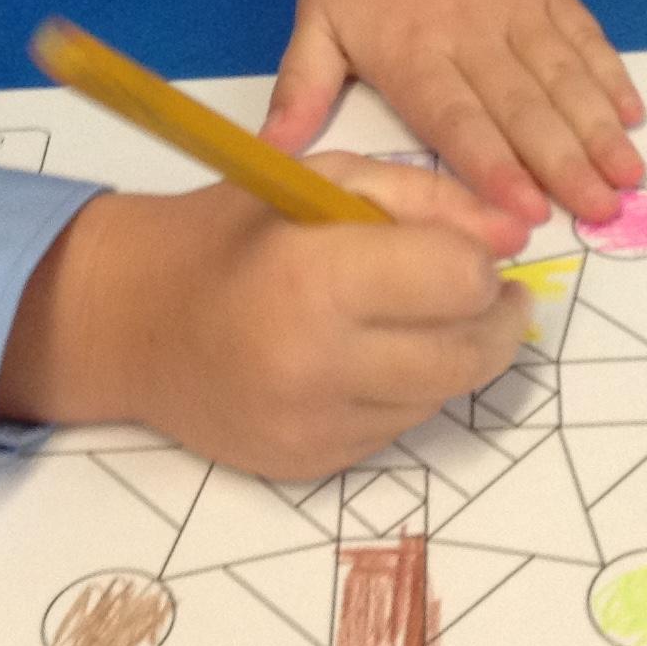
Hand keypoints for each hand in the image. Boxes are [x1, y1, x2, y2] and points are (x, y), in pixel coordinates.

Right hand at [0, 153, 531, 480]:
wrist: (133, 322)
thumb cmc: (232, 233)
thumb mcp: (322, 179)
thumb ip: (424, 200)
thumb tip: (514, 238)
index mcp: (316, 277)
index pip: (459, 282)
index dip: (479, 262)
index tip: (468, 250)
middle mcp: (317, 364)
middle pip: (468, 354)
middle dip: (494, 318)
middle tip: (486, 291)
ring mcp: (314, 427)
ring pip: (441, 397)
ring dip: (450, 356)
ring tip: (415, 316)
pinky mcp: (312, 466)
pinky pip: (399, 429)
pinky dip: (405, 391)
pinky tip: (368, 356)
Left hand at [264, 0, 646, 224]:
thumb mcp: (314, 20)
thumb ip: (300, 90)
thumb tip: (269, 156)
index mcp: (412, 51)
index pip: (456, 118)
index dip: (493, 165)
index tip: (526, 210)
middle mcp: (471, 34)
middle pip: (523, 106)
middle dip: (565, 161)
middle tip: (603, 211)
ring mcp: (517, 10)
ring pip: (564, 76)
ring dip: (599, 128)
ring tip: (630, 176)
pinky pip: (585, 36)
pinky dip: (612, 74)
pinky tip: (633, 112)